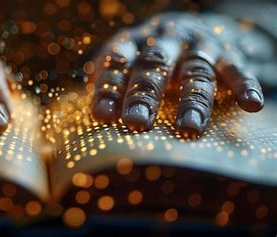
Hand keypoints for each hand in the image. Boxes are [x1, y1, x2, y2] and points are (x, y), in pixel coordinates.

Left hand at [90, 13, 264, 137]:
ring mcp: (197, 45)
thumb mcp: (127, 61)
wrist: (196, 28)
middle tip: (136, 123)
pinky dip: (245, 85)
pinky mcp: (228, 52)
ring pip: (195, 72)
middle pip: (153, 65)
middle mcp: (164, 40)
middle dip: (144, 95)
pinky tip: (251, 104)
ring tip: (188, 129)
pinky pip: (237, 68)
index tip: (102, 116)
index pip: (117, 63)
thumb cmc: (151, 57)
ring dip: (192, 101)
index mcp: (133, 42)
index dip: (108, 88)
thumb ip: (110, 83)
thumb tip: (95, 117)